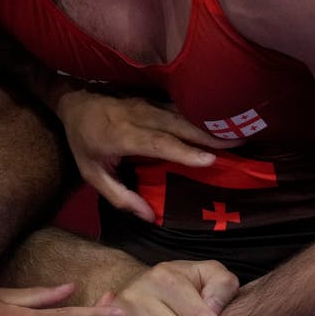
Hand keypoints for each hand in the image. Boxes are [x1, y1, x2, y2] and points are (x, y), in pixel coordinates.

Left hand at [54, 88, 236, 219]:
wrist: (75, 100)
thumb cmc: (84, 141)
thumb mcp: (91, 174)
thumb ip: (119, 196)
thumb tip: (149, 217)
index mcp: (122, 135)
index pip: (156, 142)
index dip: (183, 150)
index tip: (209, 159)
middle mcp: (139, 116)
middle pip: (177, 124)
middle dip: (208, 135)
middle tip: (239, 143)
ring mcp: (147, 104)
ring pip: (183, 113)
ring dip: (210, 123)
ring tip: (238, 132)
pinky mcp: (154, 99)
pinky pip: (181, 108)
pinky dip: (202, 115)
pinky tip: (222, 122)